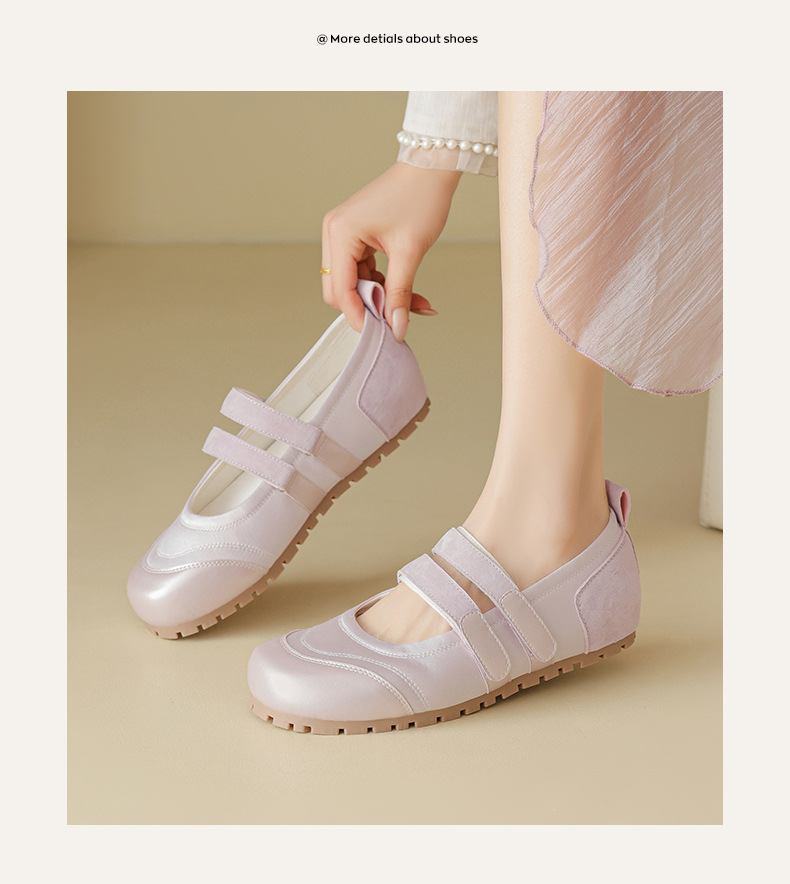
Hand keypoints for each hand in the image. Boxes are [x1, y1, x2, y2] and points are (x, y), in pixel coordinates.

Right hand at [321, 162, 461, 340]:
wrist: (431, 167)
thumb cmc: (420, 198)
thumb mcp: (410, 253)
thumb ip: (400, 294)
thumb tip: (397, 328)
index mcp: (341, 233)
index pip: (340, 290)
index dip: (359, 315)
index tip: (382, 333)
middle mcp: (335, 232)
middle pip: (339, 290)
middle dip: (369, 306)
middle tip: (398, 318)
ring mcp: (343, 233)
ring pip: (353, 283)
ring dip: (381, 297)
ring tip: (415, 304)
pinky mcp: (356, 235)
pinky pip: (363, 271)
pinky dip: (383, 284)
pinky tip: (409, 292)